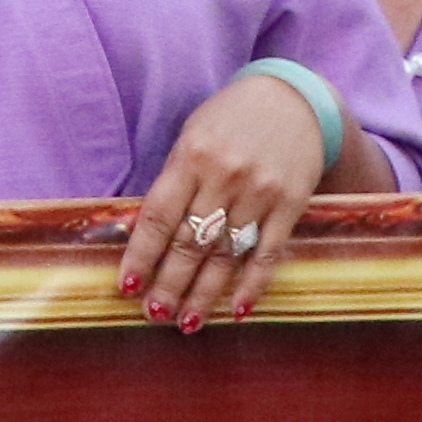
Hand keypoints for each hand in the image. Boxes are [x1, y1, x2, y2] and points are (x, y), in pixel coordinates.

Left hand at [115, 70, 330, 334]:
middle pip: (190, 242)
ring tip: (187, 322)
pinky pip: (268, 252)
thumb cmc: (230, 119)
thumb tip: (147, 234)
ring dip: (205, 293)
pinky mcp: (292, 204)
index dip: (140, 256)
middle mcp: (225, 176)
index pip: (158, 217)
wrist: (295, 99)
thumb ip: (175, 181)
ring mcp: (261, 192)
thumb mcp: (192, 136)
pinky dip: (252, 284)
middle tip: (155, 313)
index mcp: (192, 157)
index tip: (126, 287)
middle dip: (170, 283)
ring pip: (226, 254)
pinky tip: (236, 310)